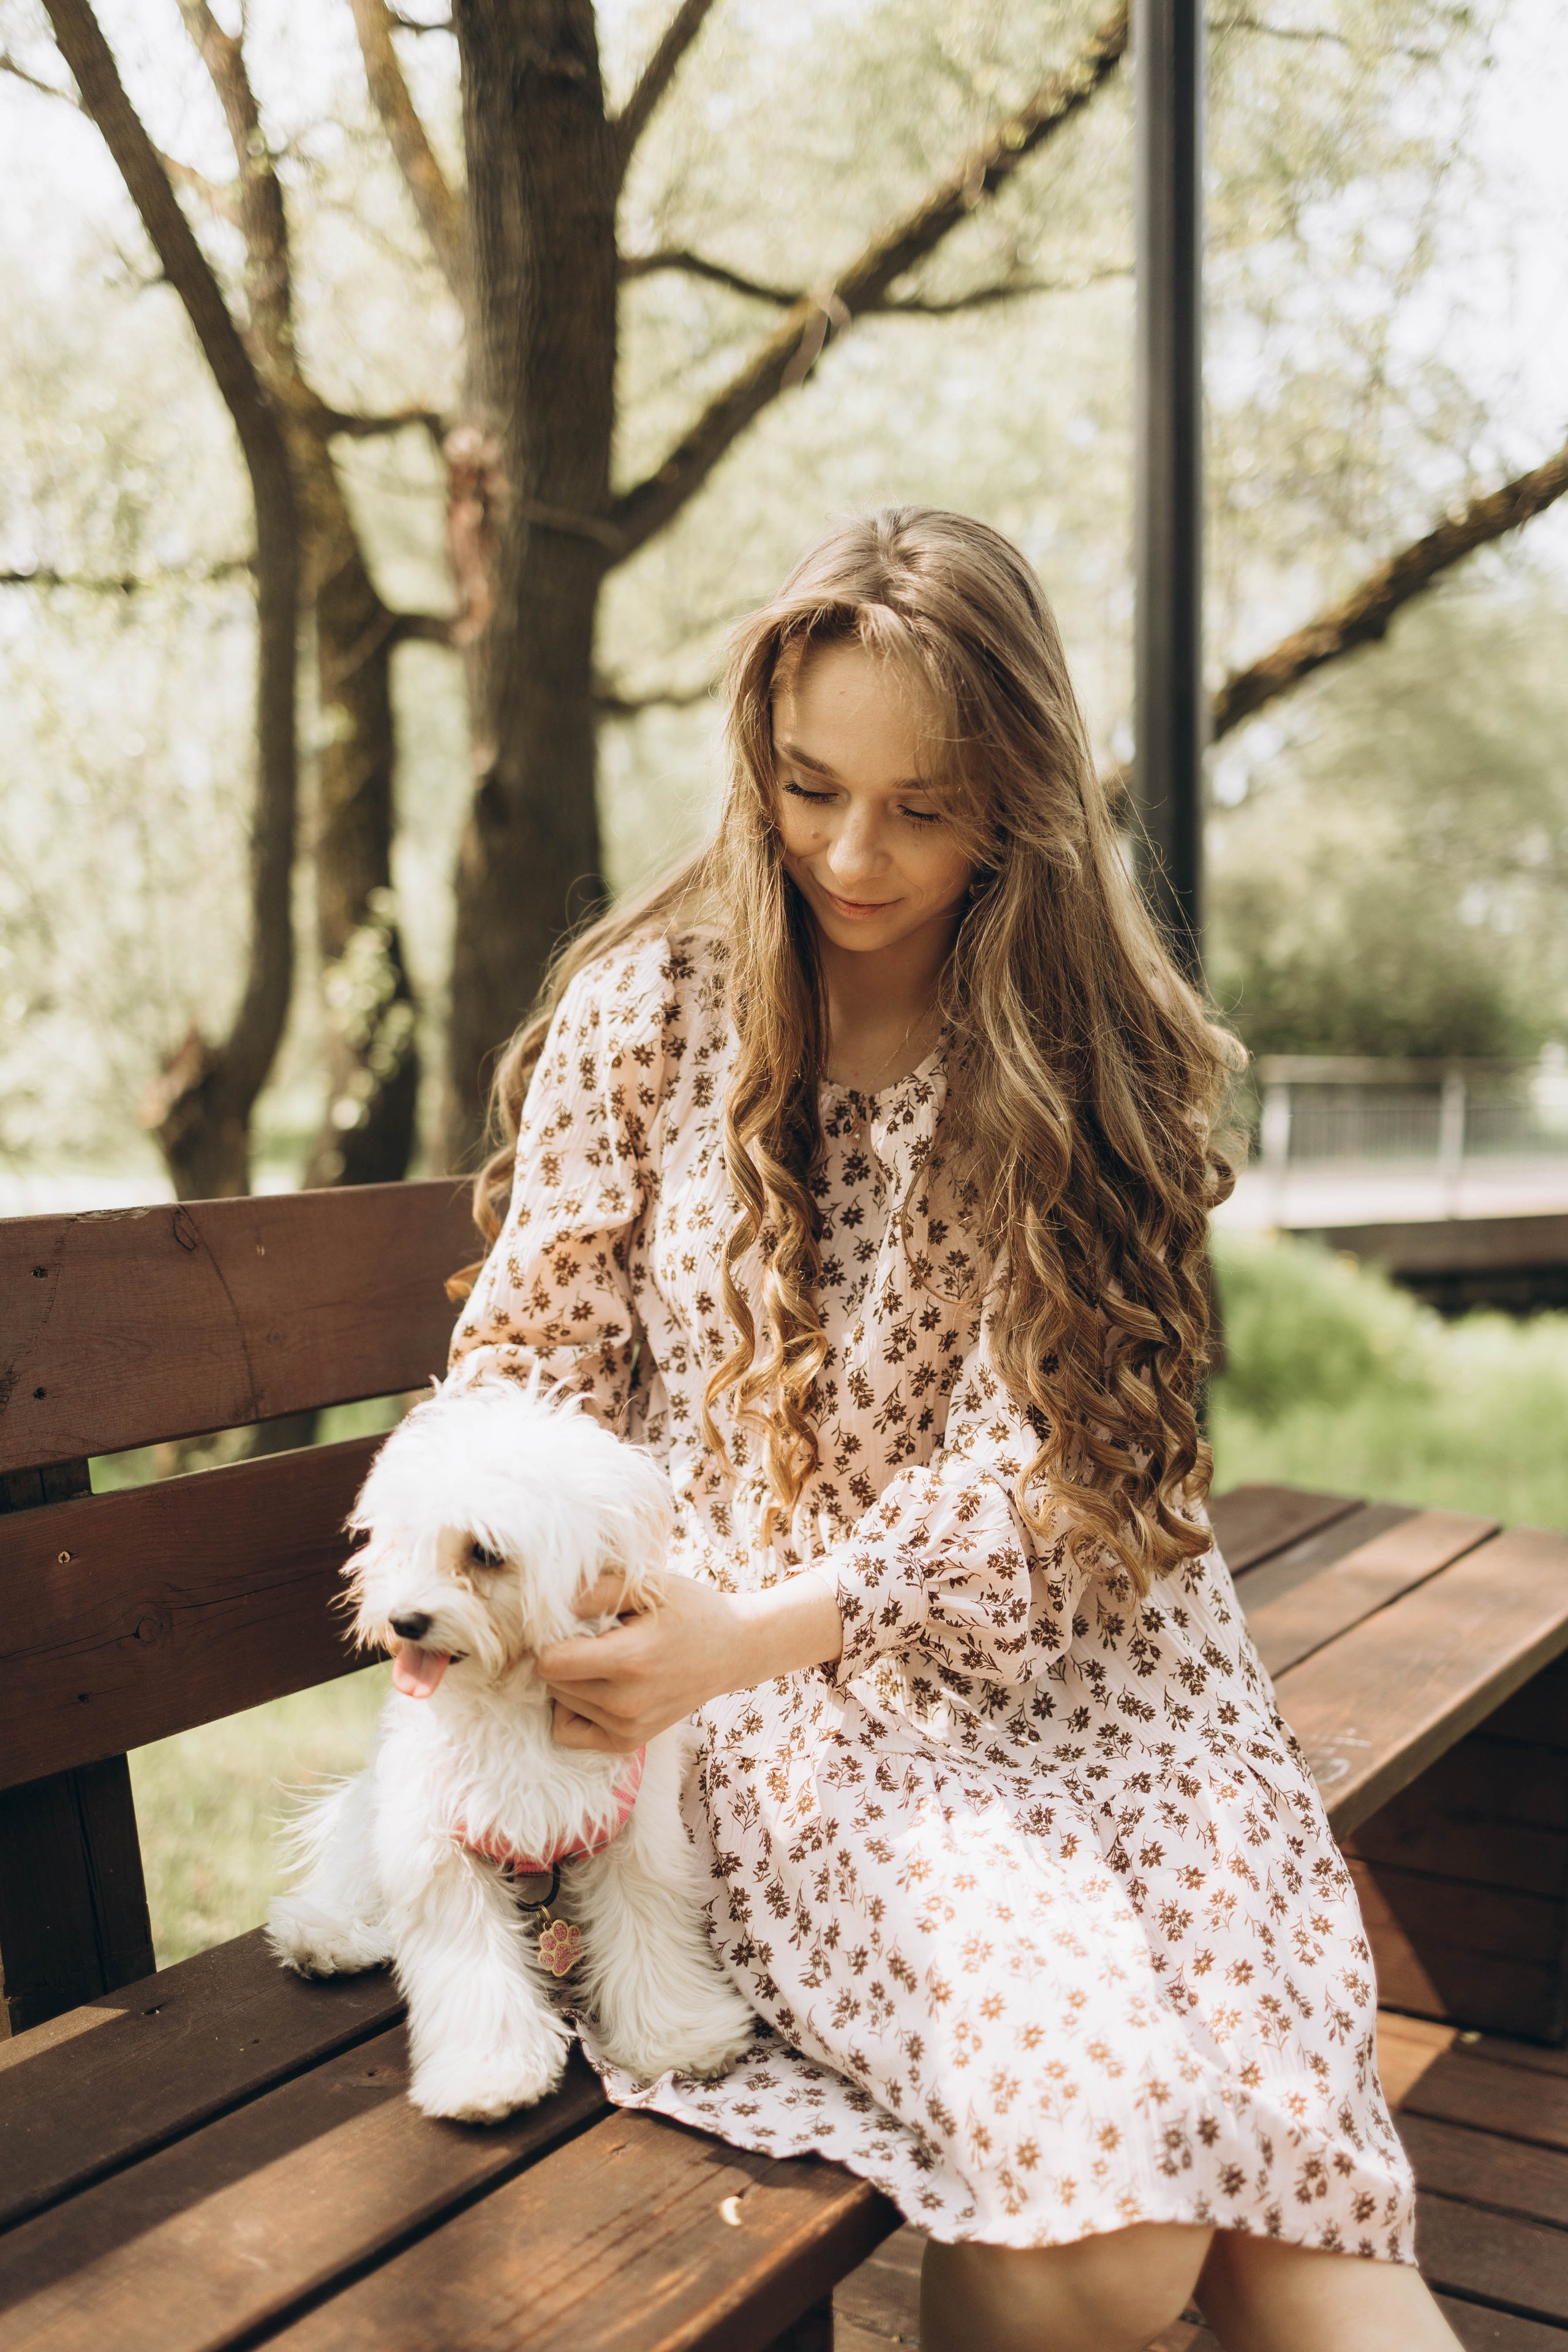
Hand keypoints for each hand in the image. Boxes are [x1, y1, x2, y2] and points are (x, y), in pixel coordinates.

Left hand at [537, 1568, 842, 1752]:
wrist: (734, 1650)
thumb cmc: (691, 1611)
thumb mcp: (651, 1585)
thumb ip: (600, 1590)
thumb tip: (556, 1607)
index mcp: (629, 1660)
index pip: (549, 1663)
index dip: (549, 1640)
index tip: (569, 1625)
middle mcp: (625, 1703)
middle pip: (552, 1682)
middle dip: (561, 1657)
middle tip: (593, 1638)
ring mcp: (627, 1728)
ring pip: (560, 1703)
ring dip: (570, 1681)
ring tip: (604, 1660)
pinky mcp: (628, 1742)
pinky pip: (568, 1732)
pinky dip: (571, 1710)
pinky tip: (594, 1688)